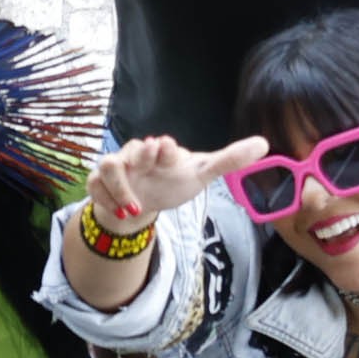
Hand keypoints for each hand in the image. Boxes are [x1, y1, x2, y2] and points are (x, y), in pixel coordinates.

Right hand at [83, 134, 267, 234]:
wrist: (141, 202)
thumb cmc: (171, 181)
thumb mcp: (201, 173)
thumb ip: (229, 160)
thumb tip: (264, 143)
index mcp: (163, 152)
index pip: (163, 146)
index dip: (166, 148)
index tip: (168, 147)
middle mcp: (138, 156)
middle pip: (132, 149)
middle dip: (139, 156)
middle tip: (147, 161)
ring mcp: (116, 169)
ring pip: (108, 167)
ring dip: (120, 188)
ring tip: (136, 208)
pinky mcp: (98, 183)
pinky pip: (94, 187)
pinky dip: (106, 202)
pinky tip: (122, 214)